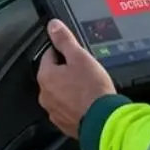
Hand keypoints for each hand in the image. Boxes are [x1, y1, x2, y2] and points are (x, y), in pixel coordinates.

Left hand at [36, 19, 115, 139]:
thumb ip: (64, 40)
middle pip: (54, 74)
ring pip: (60, 92)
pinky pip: (67, 108)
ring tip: (88, 87)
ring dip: (71, 88)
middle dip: (68, 71)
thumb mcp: (80, 57)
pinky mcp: (64, 123)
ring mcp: (54, 111)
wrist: (104, 121)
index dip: (65, 52)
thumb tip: (53, 26)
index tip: (77, 54)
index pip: (50, 54)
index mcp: (46, 76)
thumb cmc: (93, 90)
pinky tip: (88, 102)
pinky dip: (75, 104)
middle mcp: (45, 95)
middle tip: (86, 71)